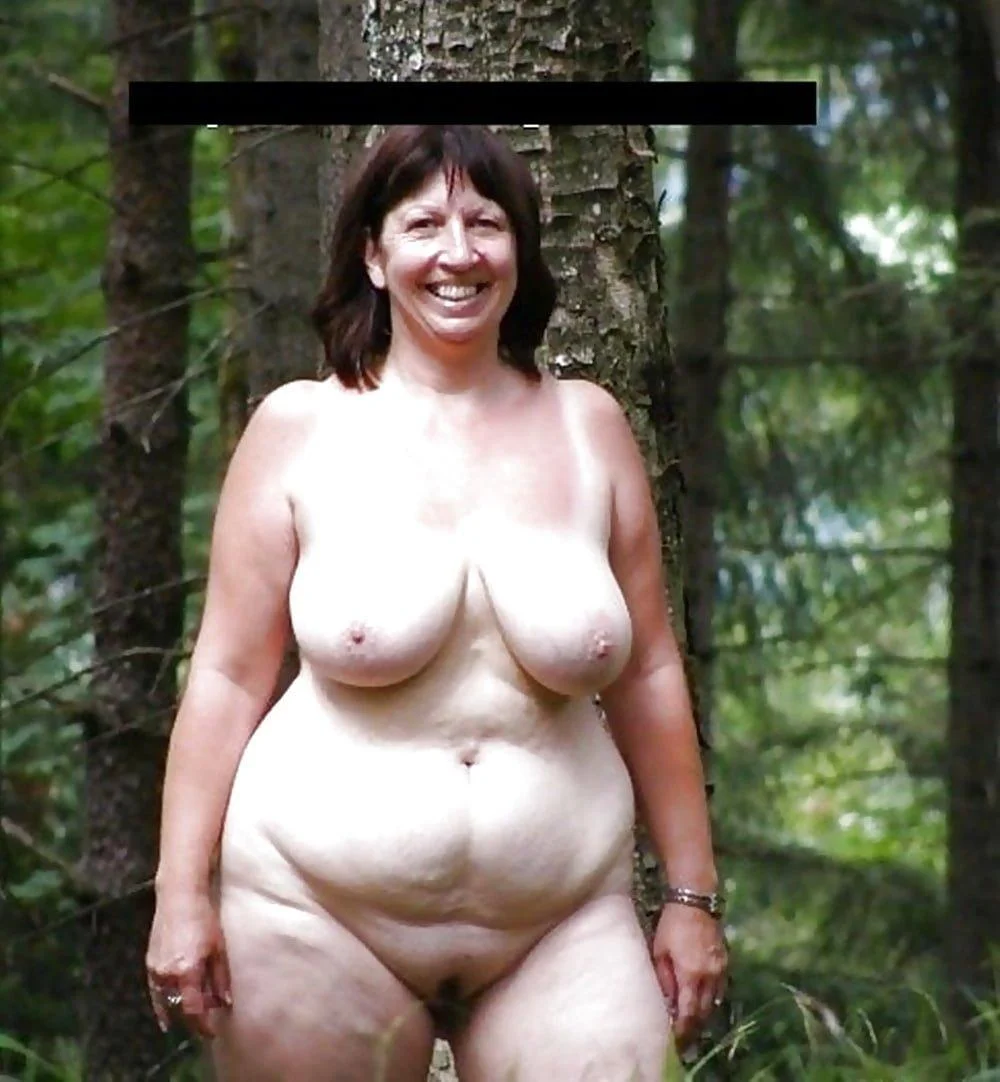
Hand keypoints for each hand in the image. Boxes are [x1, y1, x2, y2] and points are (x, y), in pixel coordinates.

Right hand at [146, 889, 231, 1037]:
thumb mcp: (218, 948)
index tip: (212, 1032)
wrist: (179, 895)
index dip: (203, 1025)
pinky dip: (162, 1003)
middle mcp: (167, 974)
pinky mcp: (149, 962)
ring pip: (166, 1001)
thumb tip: (224, 1002)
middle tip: (205, 1025)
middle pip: (179, 1009)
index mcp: (186, 971)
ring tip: (193, 1015)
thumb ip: (220, 978)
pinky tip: (167, 1013)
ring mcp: (155, 969)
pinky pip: (155, 991)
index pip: (193, 1010)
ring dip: (179, 1010)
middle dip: (193, 1020)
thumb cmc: (204, 918)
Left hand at [650, 903, 726, 1047]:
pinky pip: (720, 988)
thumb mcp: (660, 950)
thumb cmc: (672, 924)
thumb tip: (666, 1002)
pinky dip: (712, 998)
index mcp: (691, 975)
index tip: (677, 1040)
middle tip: (685, 1037)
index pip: (688, 1012)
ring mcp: (720, 969)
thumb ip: (664, 978)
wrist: (695, 901)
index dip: (683, 1028)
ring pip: (714, 1001)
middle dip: (694, 1026)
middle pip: (703, 1011)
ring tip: (694, 1023)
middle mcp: (709, 976)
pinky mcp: (725, 961)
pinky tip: (704, 1001)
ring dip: (704, 1013)